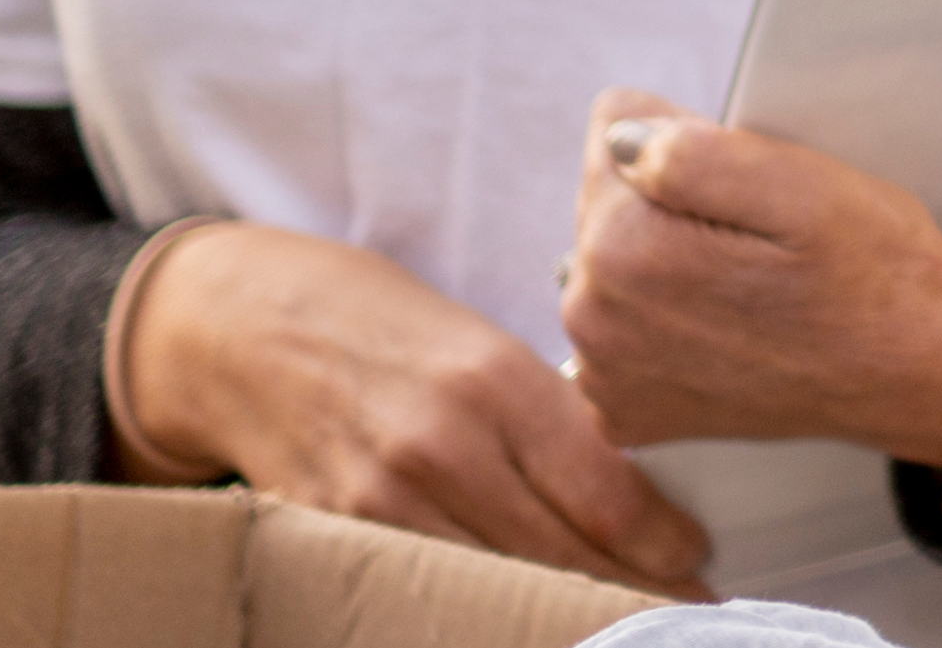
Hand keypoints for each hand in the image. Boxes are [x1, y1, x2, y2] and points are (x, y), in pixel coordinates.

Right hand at [110, 217, 712, 594]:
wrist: (244, 325)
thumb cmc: (384, 327)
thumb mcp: (484, 344)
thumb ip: (549, 413)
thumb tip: (637, 485)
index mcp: (498, 380)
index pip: (605, 491)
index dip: (662, 544)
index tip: (698, 564)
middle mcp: (442, 445)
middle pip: (558, 553)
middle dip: (630, 593)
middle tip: (685, 616)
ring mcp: (378, 500)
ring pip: (494, 586)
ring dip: (560, 614)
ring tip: (619, 628)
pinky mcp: (331, 537)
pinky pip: (420, 593)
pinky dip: (474, 613)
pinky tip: (513, 626)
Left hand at [557, 92, 941, 489]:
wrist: (914, 370)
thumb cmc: (873, 269)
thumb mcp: (804, 185)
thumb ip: (692, 151)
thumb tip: (617, 135)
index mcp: (624, 249)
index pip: (613, 128)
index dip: (689, 138)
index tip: (747, 184)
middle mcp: (591, 319)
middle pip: (605, 199)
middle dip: (671, 203)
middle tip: (760, 238)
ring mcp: (603, 376)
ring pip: (610, 263)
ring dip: (666, 261)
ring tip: (750, 285)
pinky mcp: (623, 413)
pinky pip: (621, 328)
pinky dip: (666, 324)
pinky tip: (730, 332)